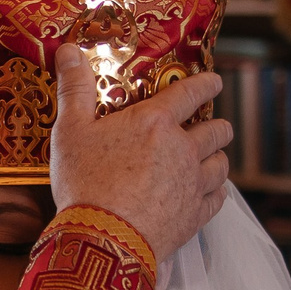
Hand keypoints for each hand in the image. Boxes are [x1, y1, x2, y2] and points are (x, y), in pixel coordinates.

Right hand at [47, 46, 232, 261]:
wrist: (101, 239)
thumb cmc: (84, 183)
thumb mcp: (70, 131)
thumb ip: (74, 89)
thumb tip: (68, 50)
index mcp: (156, 122)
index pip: (193, 92)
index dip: (207, 83)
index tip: (214, 81)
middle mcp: (184, 148)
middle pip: (217, 130)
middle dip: (217, 126)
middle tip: (210, 127)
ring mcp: (193, 183)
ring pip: (222, 164)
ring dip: (217, 158)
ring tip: (209, 160)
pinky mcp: (195, 215)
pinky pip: (218, 198)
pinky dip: (215, 192)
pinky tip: (207, 192)